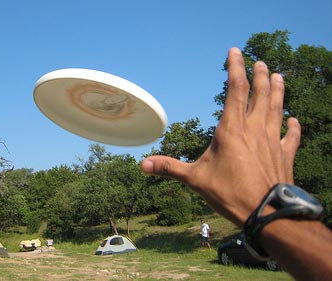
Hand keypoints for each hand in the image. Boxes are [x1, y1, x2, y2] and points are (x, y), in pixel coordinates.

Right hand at [141, 48, 300, 225]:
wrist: (266, 212)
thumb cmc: (230, 193)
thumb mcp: (195, 179)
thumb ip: (169, 168)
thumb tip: (142, 165)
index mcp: (232, 130)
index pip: (235, 90)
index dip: (236, 68)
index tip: (236, 51)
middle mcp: (255, 129)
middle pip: (261, 94)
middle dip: (260, 75)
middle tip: (261, 62)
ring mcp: (272, 141)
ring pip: (277, 108)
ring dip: (278, 91)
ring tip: (279, 76)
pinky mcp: (284, 155)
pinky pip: (291, 136)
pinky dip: (293, 126)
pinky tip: (293, 119)